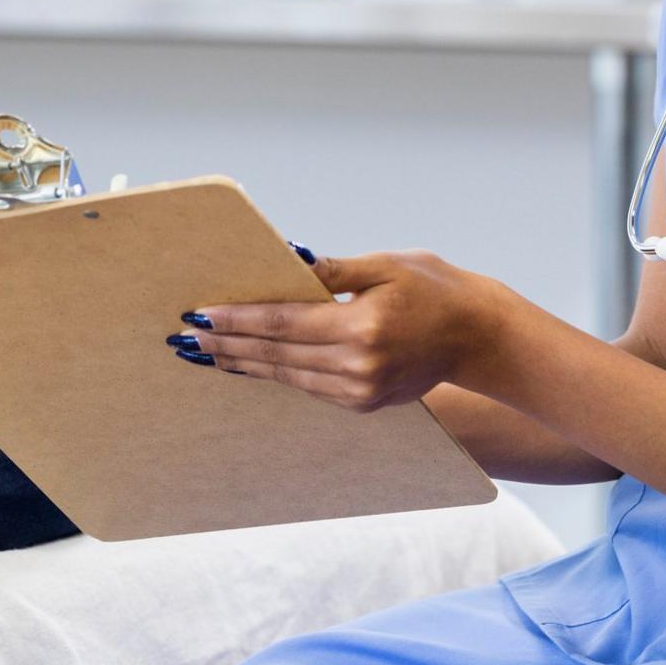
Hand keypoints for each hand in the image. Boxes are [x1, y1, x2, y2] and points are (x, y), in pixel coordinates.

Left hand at [177, 251, 510, 411]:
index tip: (201, 314)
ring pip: (287, 377)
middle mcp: (356, 367)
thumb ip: (335, 270)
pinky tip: (251, 365)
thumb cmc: (435, 288)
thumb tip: (289, 261)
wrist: (479, 337)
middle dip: (229, 344)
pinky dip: (276, 375)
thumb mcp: (387, 265)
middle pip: (276, 354)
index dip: (237, 320)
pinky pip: (308, 388)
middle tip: (187, 336)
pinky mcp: (364, 403)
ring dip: (244, 364)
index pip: (281, 324)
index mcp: (360, 328)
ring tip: (207, 353)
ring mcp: (360, 391)